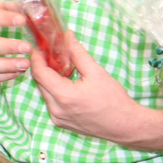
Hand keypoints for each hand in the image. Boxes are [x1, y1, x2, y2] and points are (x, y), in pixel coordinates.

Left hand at [31, 31, 162, 151]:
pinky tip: (65, 83)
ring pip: (44, 92)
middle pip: (40, 82)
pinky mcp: (60, 122)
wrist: (126, 126)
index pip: (39, 73)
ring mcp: (57, 117)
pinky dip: (53, 91)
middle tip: (48, 54)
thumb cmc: (114, 100)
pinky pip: (50, 102)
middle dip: (42, 66)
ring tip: (58, 67)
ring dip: (48, 79)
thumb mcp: (97, 72)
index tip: (38, 47)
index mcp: (64, 96)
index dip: (36, 58)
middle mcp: (56, 109)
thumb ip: (78, 53)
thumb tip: (67, 36)